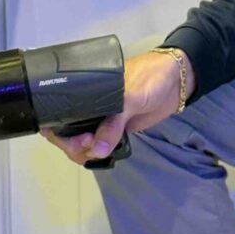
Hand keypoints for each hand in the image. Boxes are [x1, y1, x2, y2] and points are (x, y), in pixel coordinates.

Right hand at [40, 49, 193, 164]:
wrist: (176, 81)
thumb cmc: (150, 78)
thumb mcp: (130, 96)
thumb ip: (114, 122)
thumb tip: (96, 149)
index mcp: (87, 92)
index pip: (60, 113)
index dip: (58, 129)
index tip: (69, 139)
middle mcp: (91, 106)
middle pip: (67, 132)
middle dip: (71, 145)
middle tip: (88, 146)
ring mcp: (103, 119)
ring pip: (83, 142)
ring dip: (84, 152)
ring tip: (97, 151)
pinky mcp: (117, 130)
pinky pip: (100, 145)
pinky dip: (98, 153)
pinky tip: (103, 155)